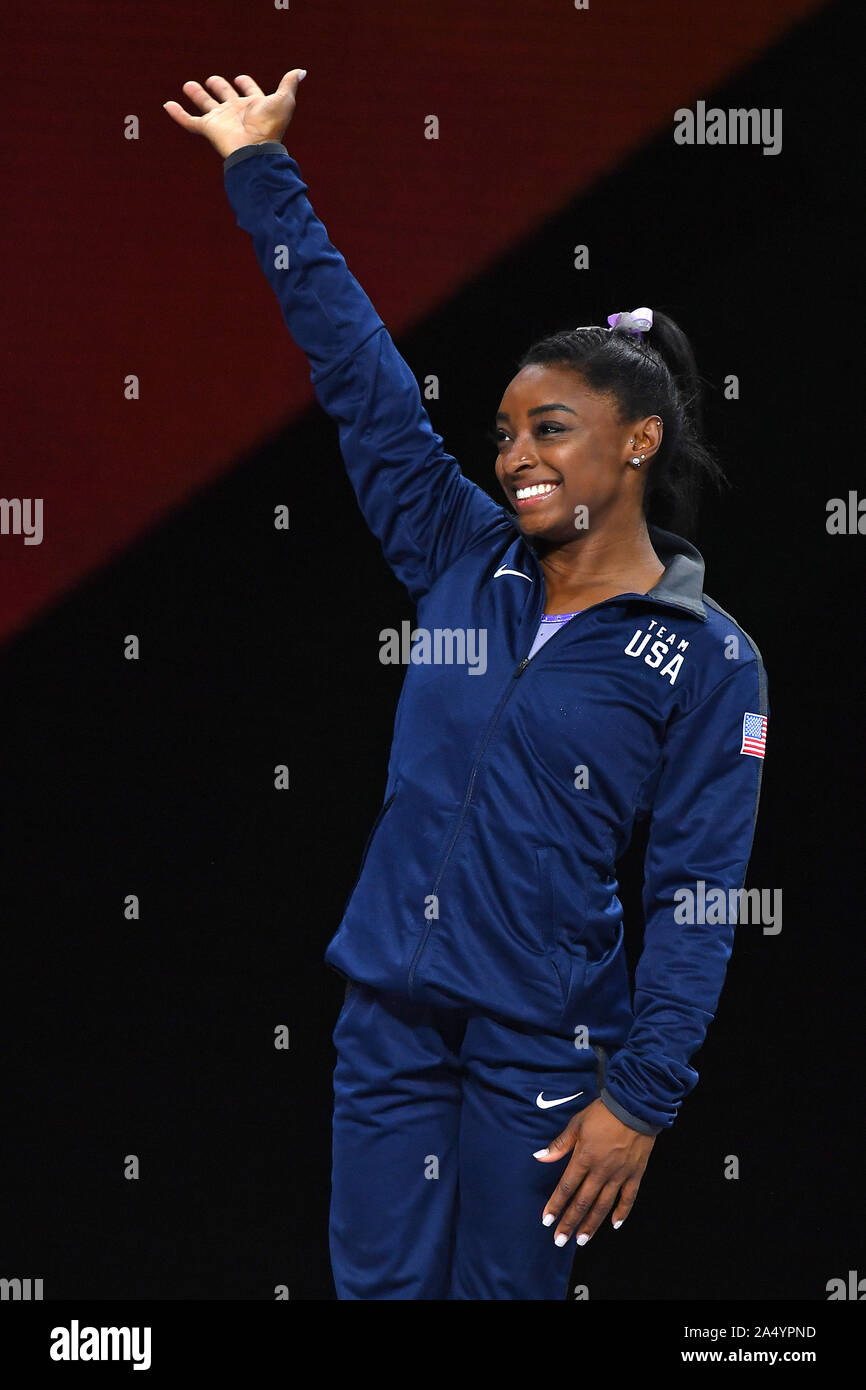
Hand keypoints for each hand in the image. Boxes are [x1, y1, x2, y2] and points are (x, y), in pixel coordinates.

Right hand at [163, 70, 305, 158]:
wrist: (256, 148)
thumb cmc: (271, 126)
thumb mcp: (284, 101)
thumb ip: (289, 84)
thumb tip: (301, 71)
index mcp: (254, 106)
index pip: (250, 92)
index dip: (246, 84)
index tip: (242, 79)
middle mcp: (236, 112)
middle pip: (225, 96)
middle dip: (219, 87)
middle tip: (212, 80)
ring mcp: (221, 120)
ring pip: (206, 105)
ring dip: (197, 95)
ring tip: (188, 85)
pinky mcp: (208, 128)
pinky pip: (189, 121)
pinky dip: (177, 114)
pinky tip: (167, 105)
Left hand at [534, 1096, 655, 1245]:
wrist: (634, 1106)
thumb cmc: (602, 1113)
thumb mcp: (577, 1124)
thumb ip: (560, 1144)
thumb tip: (540, 1157)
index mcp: (584, 1158)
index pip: (566, 1187)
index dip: (556, 1205)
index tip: (547, 1221)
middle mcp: (601, 1171)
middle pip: (583, 1201)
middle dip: (570, 1222)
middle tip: (560, 1240)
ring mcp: (619, 1174)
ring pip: (603, 1205)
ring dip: (592, 1224)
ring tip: (582, 1239)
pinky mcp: (635, 1174)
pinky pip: (628, 1198)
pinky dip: (622, 1212)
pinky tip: (614, 1224)